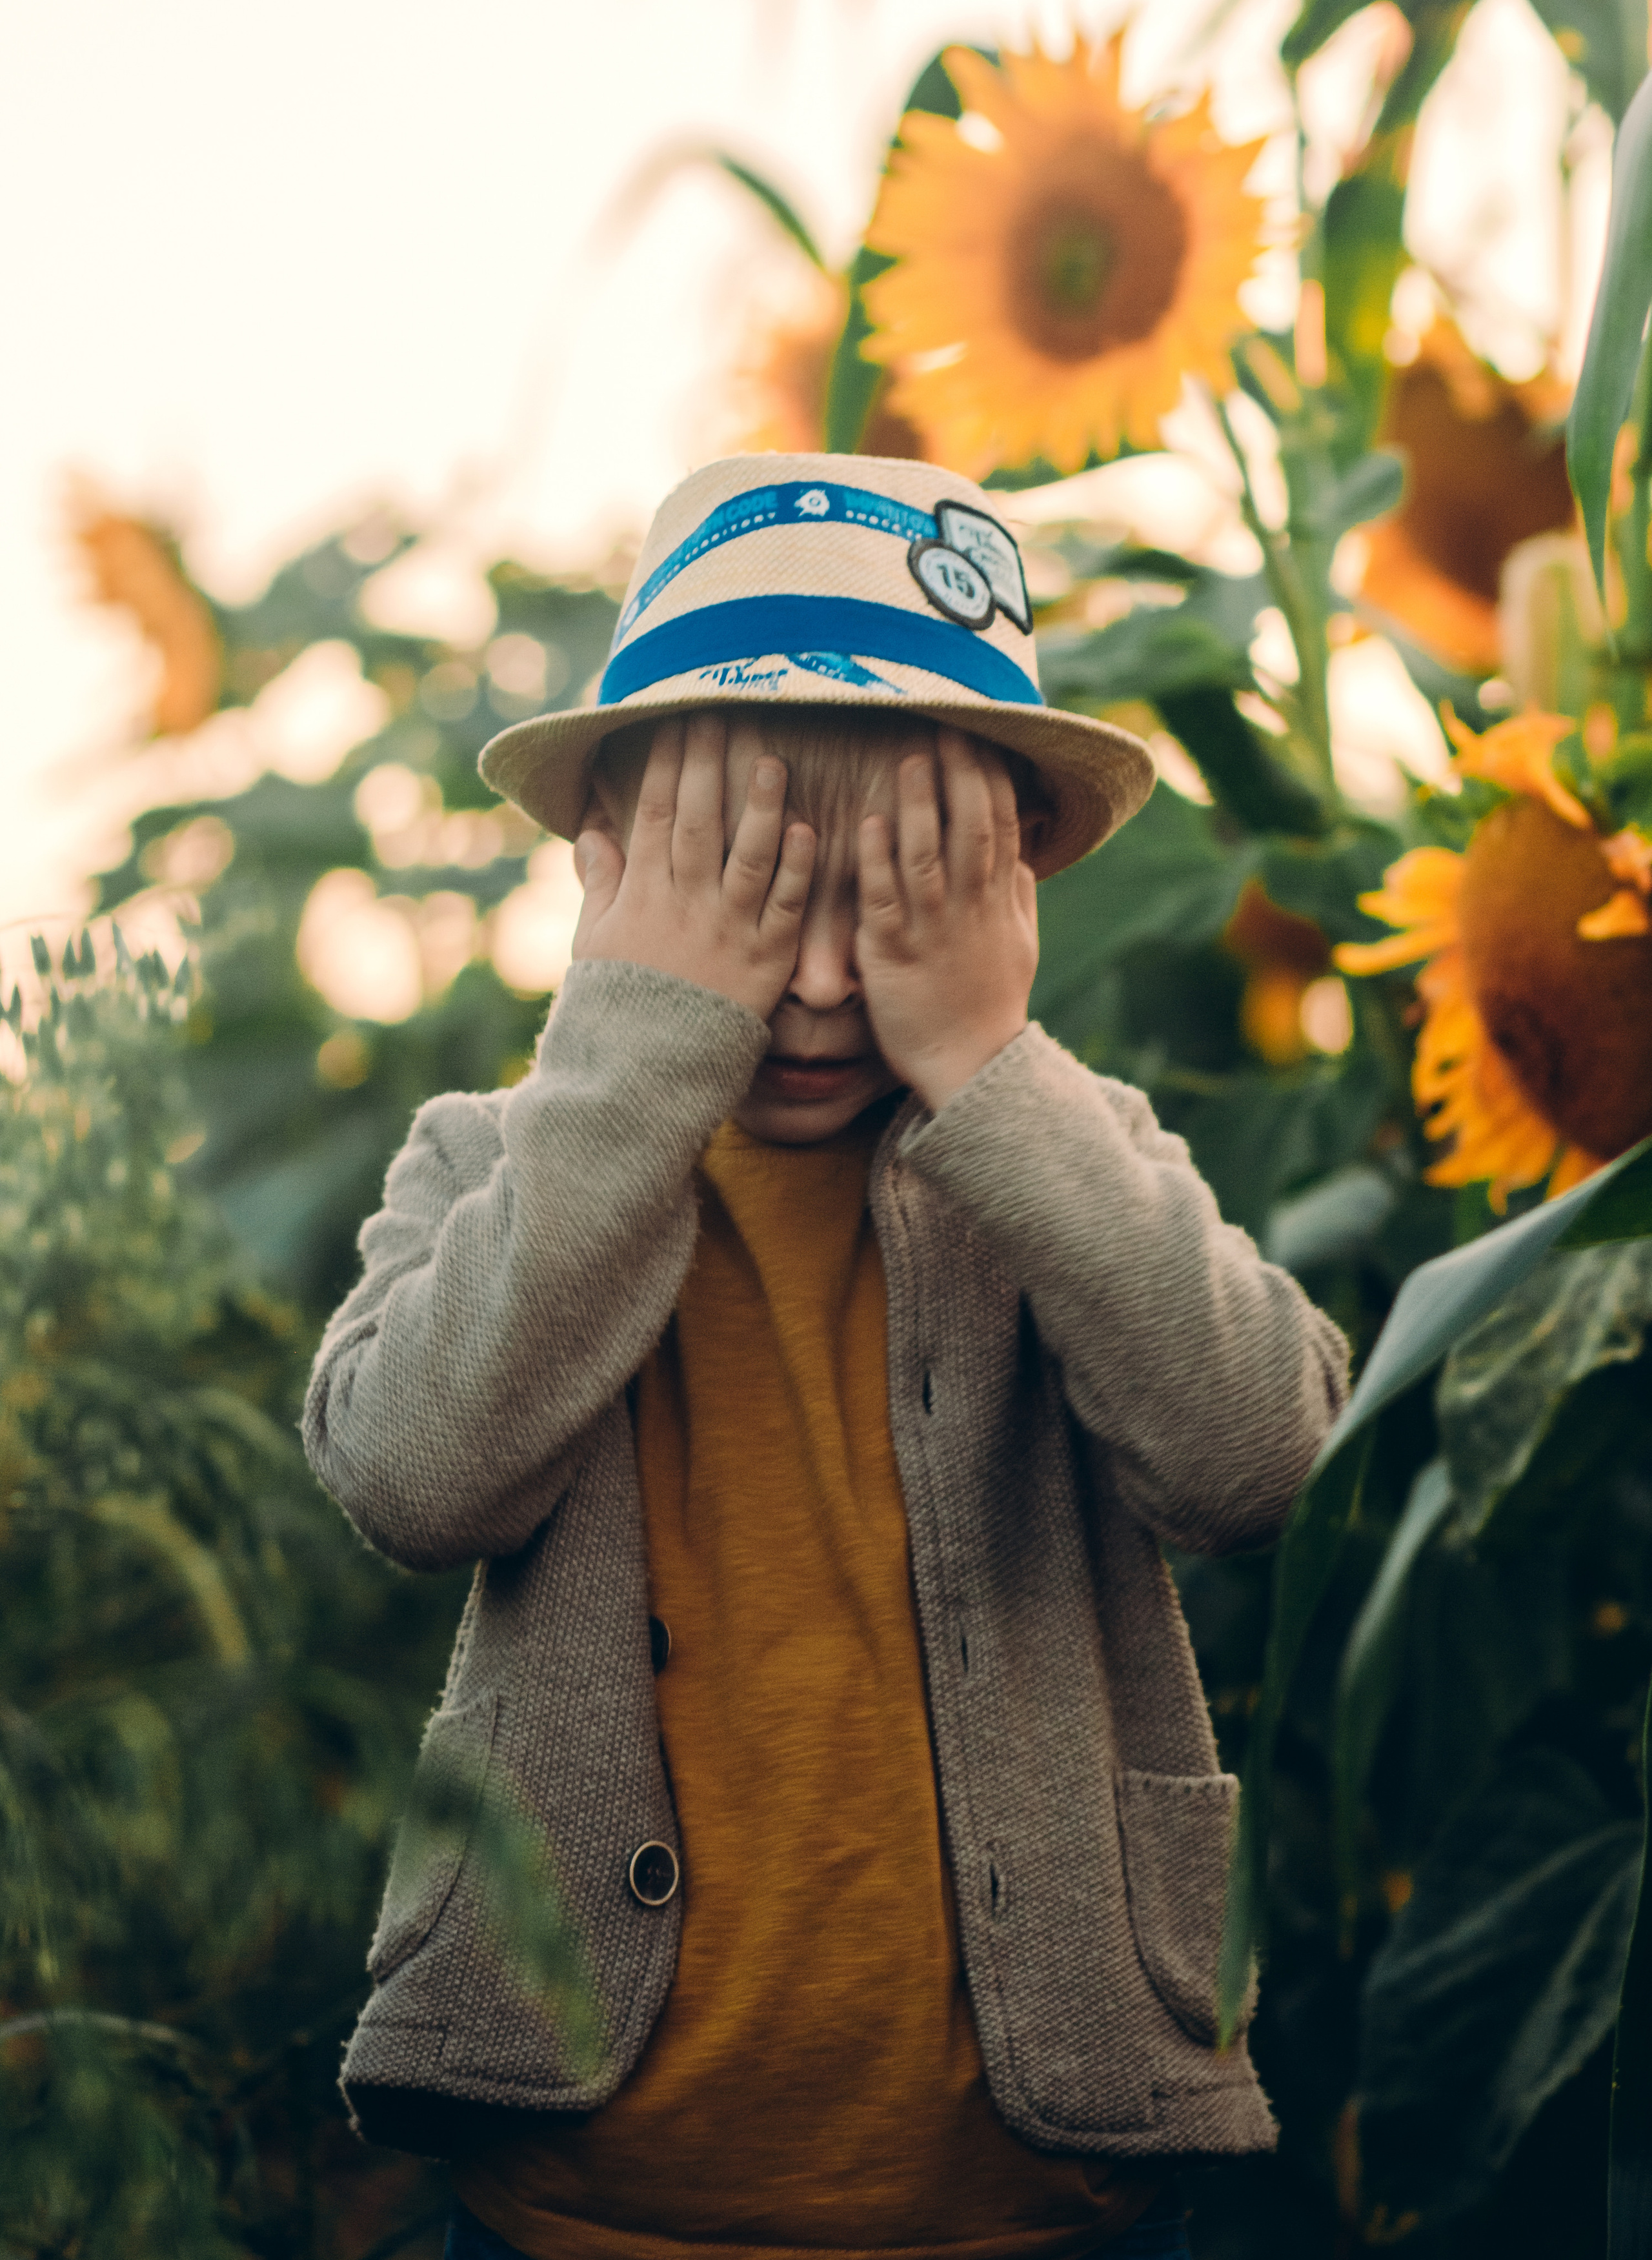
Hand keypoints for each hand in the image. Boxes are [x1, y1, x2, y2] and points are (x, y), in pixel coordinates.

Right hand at [571, 714, 816, 1019]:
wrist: (647, 1069)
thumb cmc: (620, 1004)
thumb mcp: (596, 942)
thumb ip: (600, 883)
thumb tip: (591, 833)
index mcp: (643, 895)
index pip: (652, 815)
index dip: (664, 765)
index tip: (676, 723)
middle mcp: (685, 904)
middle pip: (697, 821)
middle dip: (708, 766)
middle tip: (722, 715)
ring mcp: (727, 931)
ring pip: (747, 856)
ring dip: (761, 807)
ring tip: (774, 762)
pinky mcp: (765, 960)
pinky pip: (784, 908)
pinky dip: (795, 870)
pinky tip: (807, 833)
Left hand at [856, 730, 1037, 1111]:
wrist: (972, 1068)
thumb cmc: (990, 1004)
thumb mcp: (1019, 944)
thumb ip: (1018, 894)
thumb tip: (1021, 853)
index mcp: (999, 899)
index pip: (1002, 823)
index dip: (992, 776)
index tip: (983, 733)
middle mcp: (970, 907)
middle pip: (971, 826)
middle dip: (960, 773)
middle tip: (947, 722)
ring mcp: (932, 929)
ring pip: (928, 855)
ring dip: (918, 805)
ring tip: (907, 759)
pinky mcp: (893, 954)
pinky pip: (885, 900)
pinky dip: (877, 861)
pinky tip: (868, 825)